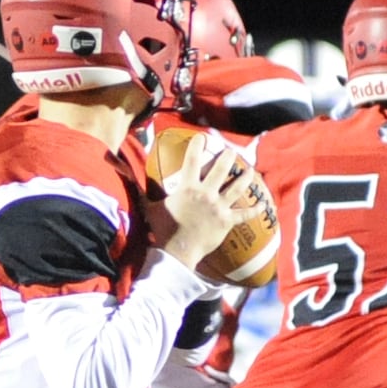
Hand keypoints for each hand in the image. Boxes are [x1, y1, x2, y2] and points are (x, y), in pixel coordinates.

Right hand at [145, 133, 264, 269]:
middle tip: (231, 151)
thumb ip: (140, 189)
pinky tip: (264, 204)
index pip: (192, 161)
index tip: (202, 136)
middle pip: (220, 170)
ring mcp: (218, 207)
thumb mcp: (149, 206)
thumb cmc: (163, 228)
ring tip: (251, 170)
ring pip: (237, 188)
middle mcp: (206, 194)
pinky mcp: (227, 221)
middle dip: (227, 157)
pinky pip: (244, 214)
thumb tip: (122, 174)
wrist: (177, 251)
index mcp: (187, 188)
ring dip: (245, 177)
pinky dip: (255, 209)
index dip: (197, 146)